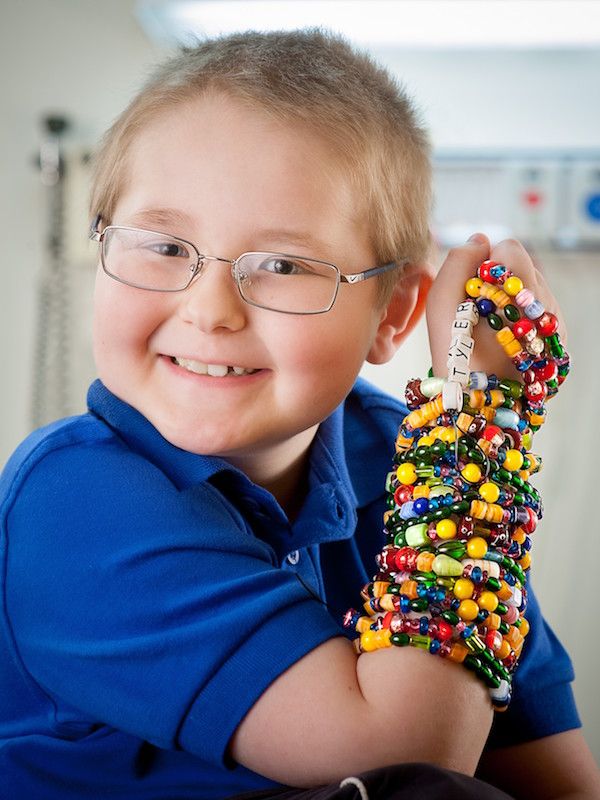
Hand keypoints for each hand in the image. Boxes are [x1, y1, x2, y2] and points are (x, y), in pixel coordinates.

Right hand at [426, 235, 566, 380]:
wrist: (477, 410)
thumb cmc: (453, 358)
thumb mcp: (440, 307)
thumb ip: (457, 263)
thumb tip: (480, 239)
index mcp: (520, 297)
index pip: (509, 249)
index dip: (483, 266)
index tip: (470, 294)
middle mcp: (548, 308)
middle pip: (522, 267)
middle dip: (498, 282)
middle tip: (478, 314)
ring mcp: (558, 327)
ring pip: (533, 287)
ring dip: (510, 299)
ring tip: (491, 330)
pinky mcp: (561, 343)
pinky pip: (541, 311)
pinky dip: (521, 318)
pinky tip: (505, 340)